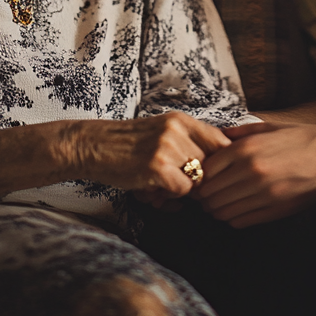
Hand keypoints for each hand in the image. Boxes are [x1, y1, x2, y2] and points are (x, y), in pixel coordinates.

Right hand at [63, 111, 229, 197]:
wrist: (93, 146)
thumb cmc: (128, 145)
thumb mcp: (162, 133)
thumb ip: (189, 145)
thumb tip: (220, 171)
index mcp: (182, 120)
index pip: (222, 140)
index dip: (223, 162)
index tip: (214, 176)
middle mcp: (178, 129)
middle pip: (212, 164)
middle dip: (199, 181)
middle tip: (178, 185)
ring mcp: (168, 147)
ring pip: (197, 180)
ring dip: (181, 190)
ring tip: (160, 187)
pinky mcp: (157, 166)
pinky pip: (182, 190)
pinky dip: (169, 196)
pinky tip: (151, 190)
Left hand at [197, 122, 315, 227]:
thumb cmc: (305, 138)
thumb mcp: (271, 127)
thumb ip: (242, 132)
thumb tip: (218, 136)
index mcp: (247, 149)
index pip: (206, 170)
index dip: (200, 174)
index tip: (203, 175)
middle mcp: (251, 173)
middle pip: (210, 193)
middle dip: (205, 194)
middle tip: (208, 190)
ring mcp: (262, 195)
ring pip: (221, 211)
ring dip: (217, 207)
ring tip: (222, 199)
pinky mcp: (274, 211)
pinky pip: (239, 221)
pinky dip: (232, 217)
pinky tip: (238, 207)